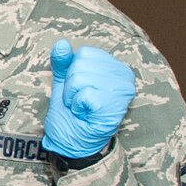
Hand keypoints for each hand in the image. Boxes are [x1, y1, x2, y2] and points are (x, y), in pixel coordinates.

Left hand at [43, 38, 135, 158]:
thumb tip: (61, 43)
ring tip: (82, 109)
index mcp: (115, 66)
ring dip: (73, 97)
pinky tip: (86, 115)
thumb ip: (63, 62)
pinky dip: (78, 107)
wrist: (72, 143)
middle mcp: (125, 75)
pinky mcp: (115, 104)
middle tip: (79, 102)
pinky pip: (84, 94)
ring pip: (80, 78)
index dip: (72, 73)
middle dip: (70, 86)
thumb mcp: (64, 82)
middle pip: (81, 64)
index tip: (79, 90)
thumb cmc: (71, 114)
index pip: (85, 53)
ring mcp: (123, 90)